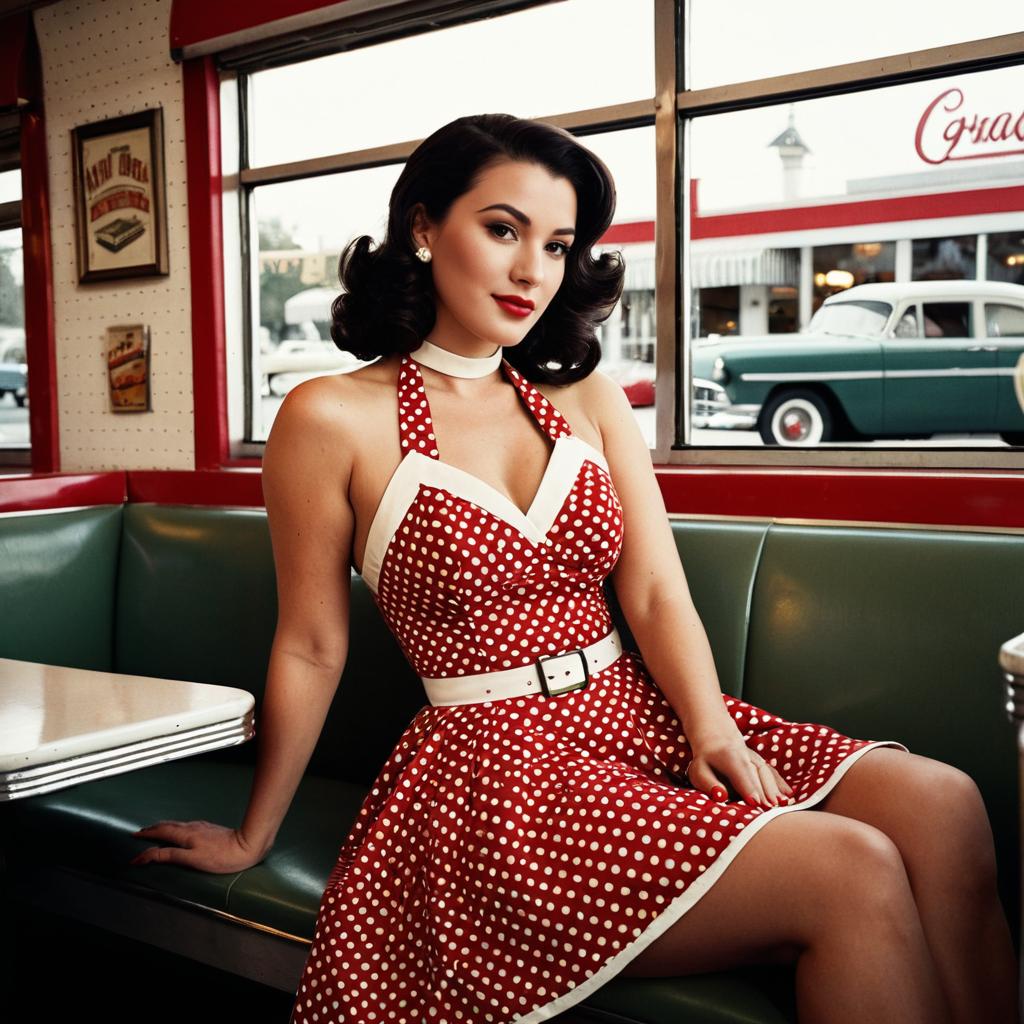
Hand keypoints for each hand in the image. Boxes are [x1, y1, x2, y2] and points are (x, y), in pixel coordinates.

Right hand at [127, 820, 266, 873]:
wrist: (247, 845)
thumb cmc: (221, 857)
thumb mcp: (192, 859)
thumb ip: (170, 856)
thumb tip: (148, 854)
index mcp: (185, 835)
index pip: (160, 834)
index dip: (145, 838)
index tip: (133, 839)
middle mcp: (191, 828)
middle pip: (167, 826)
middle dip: (152, 829)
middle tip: (140, 833)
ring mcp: (201, 826)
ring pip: (176, 825)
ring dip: (162, 827)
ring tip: (154, 830)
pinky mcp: (208, 828)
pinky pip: (185, 826)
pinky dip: (175, 827)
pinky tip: (178, 831)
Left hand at [684, 724, 794, 808]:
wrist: (716, 737)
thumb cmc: (706, 759)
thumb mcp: (699, 770)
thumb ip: (708, 784)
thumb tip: (721, 796)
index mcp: (729, 757)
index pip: (740, 774)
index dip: (748, 788)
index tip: (755, 803)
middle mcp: (745, 755)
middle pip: (757, 774)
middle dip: (765, 791)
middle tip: (771, 809)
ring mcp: (755, 757)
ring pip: (767, 771)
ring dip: (776, 788)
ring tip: (782, 803)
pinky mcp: (761, 762)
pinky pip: (772, 771)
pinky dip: (780, 782)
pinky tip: (789, 793)